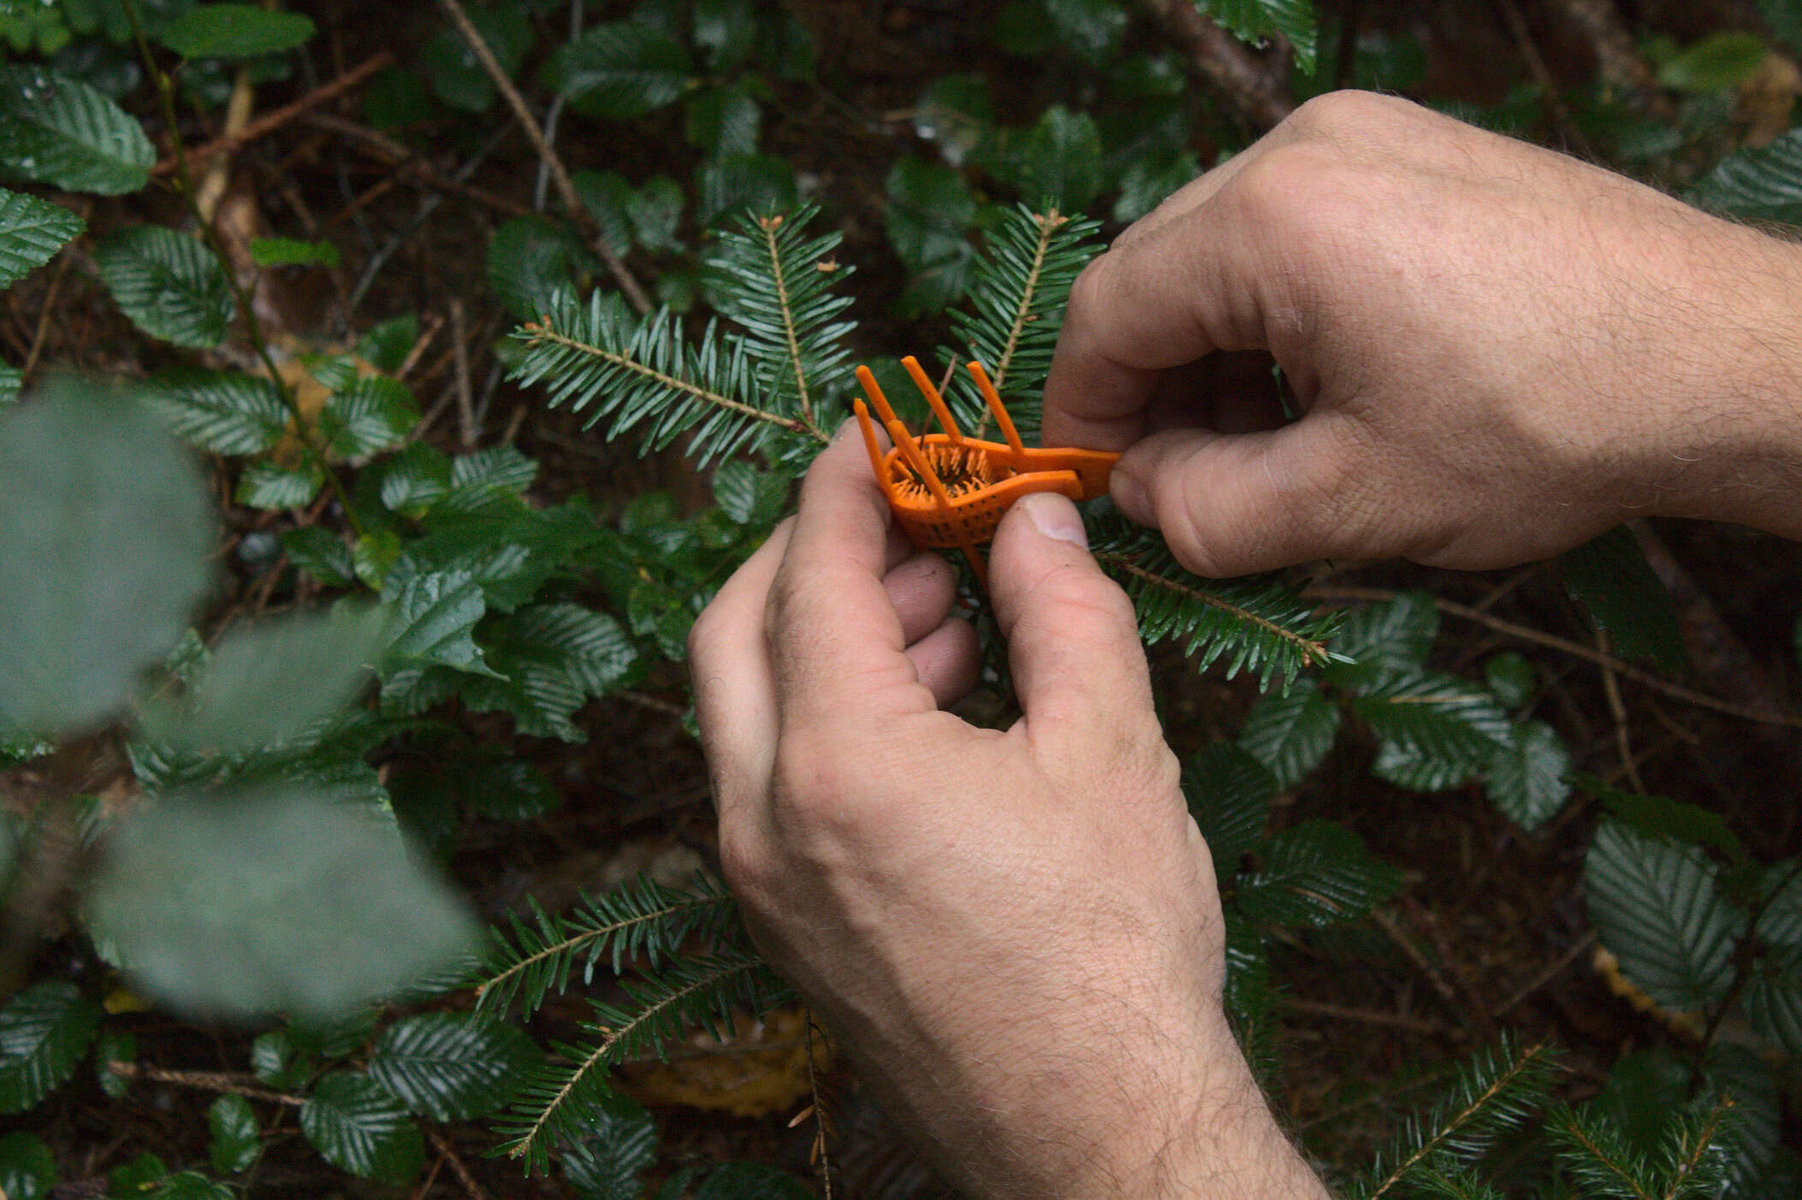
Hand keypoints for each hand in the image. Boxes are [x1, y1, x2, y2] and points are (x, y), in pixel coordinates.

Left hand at [688, 429, 1327, 1199]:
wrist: (1094, 1137)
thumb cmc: (1114, 954)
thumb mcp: (1110, 751)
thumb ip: (1063, 608)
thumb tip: (1036, 518)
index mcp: (839, 762)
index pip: (811, 571)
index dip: (846, 482)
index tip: (880, 432)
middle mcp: (765, 820)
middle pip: (738, 629)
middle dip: (811, 552)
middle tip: (910, 521)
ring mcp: (763, 883)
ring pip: (748, 709)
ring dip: (826, 635)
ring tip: (946, 612)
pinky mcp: (787, 926)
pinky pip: (774, 781)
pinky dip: (829, 717)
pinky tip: (934, 710)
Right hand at [1044, 90, 1801, 577]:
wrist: (1730, 359)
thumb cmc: (1548, 426)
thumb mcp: (1353, 501)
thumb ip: (1205, 510)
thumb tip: (1139, 496)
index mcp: (1272, 220)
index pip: (1106, 312)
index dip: (1084, 412)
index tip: (1102, 491)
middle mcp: (1305, 148)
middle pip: (1160, 273)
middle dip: (1156, 388)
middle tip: (1187, 485)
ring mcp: (1368, 138)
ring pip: (1224, 254)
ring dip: (1218, 358)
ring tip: (1268, 453)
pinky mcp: (1415, 155)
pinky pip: (1296, 233)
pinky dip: (1280, 319)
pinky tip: (1327, 393)